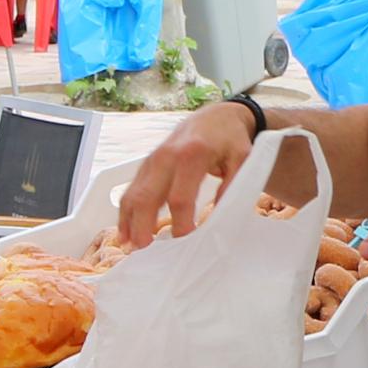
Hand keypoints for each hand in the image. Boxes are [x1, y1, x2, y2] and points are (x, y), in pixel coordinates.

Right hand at [117, 101, 256, 244]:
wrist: (216, 117)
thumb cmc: (230, 140)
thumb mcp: (243, 158)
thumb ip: (234, 185)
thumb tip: (220, 214)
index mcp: (192, 155)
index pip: (180, 197)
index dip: (180, 222)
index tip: (184, 242)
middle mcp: (167, 156)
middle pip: (148, 196)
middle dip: (143, 225)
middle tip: (144, 251)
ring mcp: (153, 159)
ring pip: (134, 193)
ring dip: (129, 221)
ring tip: (131, 246)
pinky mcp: (147, 164)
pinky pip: (131, 189)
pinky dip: (125, 212)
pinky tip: (125, 232)